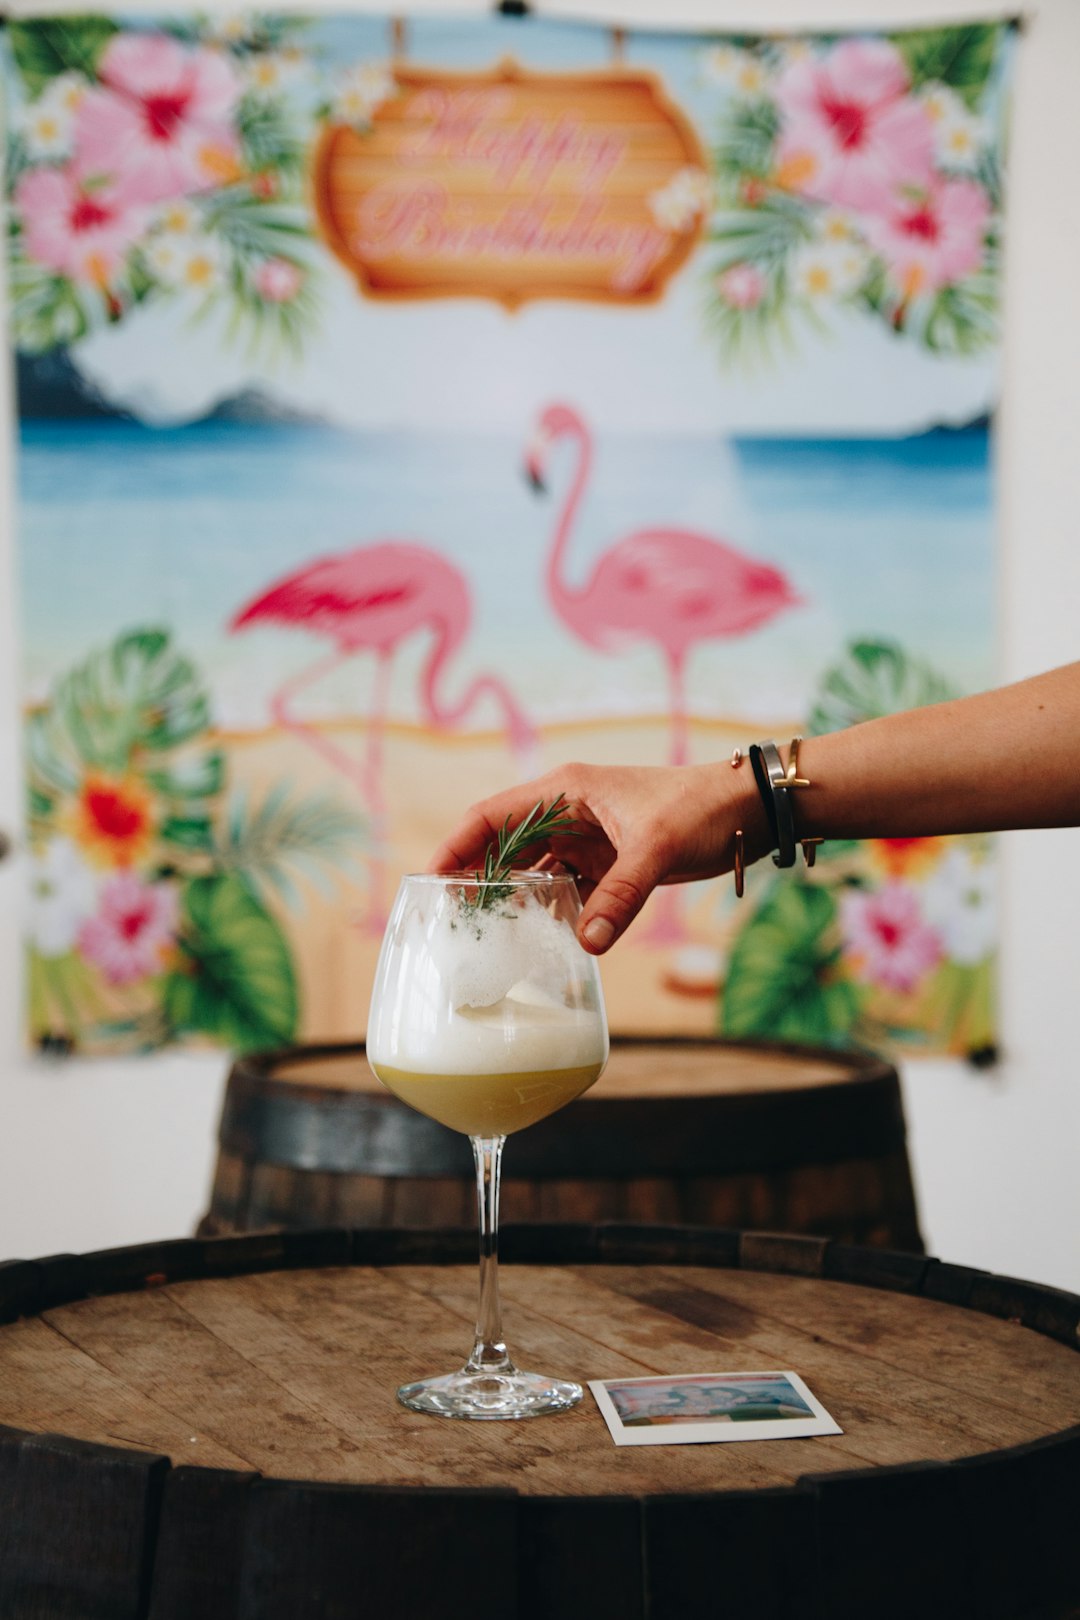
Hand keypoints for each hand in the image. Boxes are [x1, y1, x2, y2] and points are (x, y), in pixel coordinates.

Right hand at [428, 761, 767, 952]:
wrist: (750, 810)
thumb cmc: (702, 808)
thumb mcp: (657, 849)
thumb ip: (621, 896)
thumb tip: (587, 944)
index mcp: (565, 790)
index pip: (490, 816)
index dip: (456, 847)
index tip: (430, 883)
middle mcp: (567, 810)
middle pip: (504, 845)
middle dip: (477, 879)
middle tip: (452, 921)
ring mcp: (586, 837)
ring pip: (532, 869)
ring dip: (513, 898)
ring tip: (487, 936)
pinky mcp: (607, 860)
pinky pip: (565, 887)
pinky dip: (551, 910)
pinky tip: (540, 937)